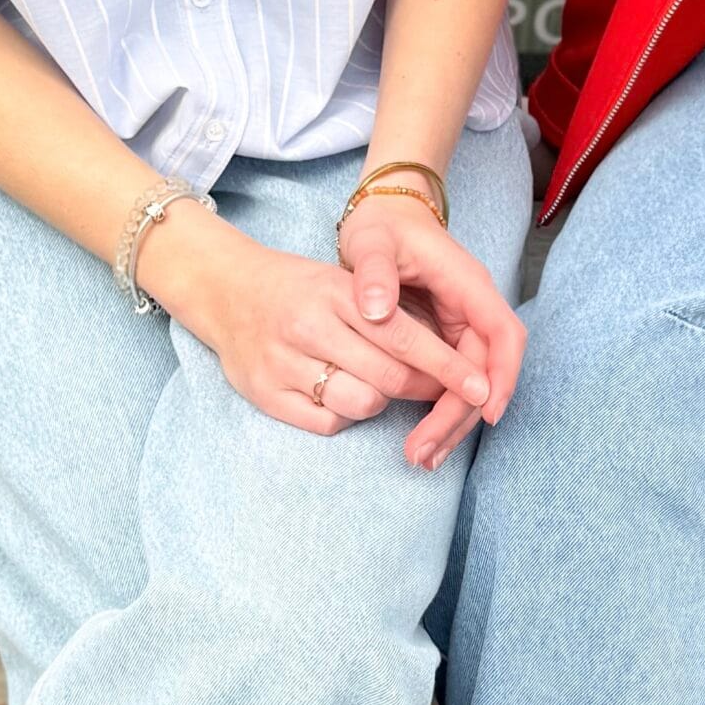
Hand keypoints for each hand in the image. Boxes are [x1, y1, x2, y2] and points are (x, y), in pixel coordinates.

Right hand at [139, 198, 491, 437]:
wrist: (224, 291)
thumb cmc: (298, 289)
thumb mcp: (341, 281)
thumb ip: (386, 313)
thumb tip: (450, 353)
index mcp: (334, 293)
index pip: (404, 336)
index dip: (447, 367)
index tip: (481, 387)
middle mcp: (308, 326)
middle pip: (388, 376)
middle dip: (423, 388)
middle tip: (433, 388)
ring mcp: (283, 363)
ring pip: (360, 403)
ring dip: (382, 402)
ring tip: (378, 385)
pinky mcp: (266, 394)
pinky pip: (328, 422)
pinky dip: (345, 416)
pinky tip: (341, 394)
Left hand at [338, 190, 525, 468]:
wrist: (385, 212)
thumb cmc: (381, 225)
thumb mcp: (372, 241)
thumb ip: (374, 272)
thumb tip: (375, 311)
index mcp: (467, 284)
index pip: (503, 334)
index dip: (502, 375)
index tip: (488, 412)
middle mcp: (472, 309)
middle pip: (487, 372)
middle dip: (462, 417)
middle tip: (424, 452)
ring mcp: (461, 326)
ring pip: (471, 384)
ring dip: (451, 423)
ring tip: (422, 458)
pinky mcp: (446, 339)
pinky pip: (453, 382)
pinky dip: (440, 412)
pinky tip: (422, 439)